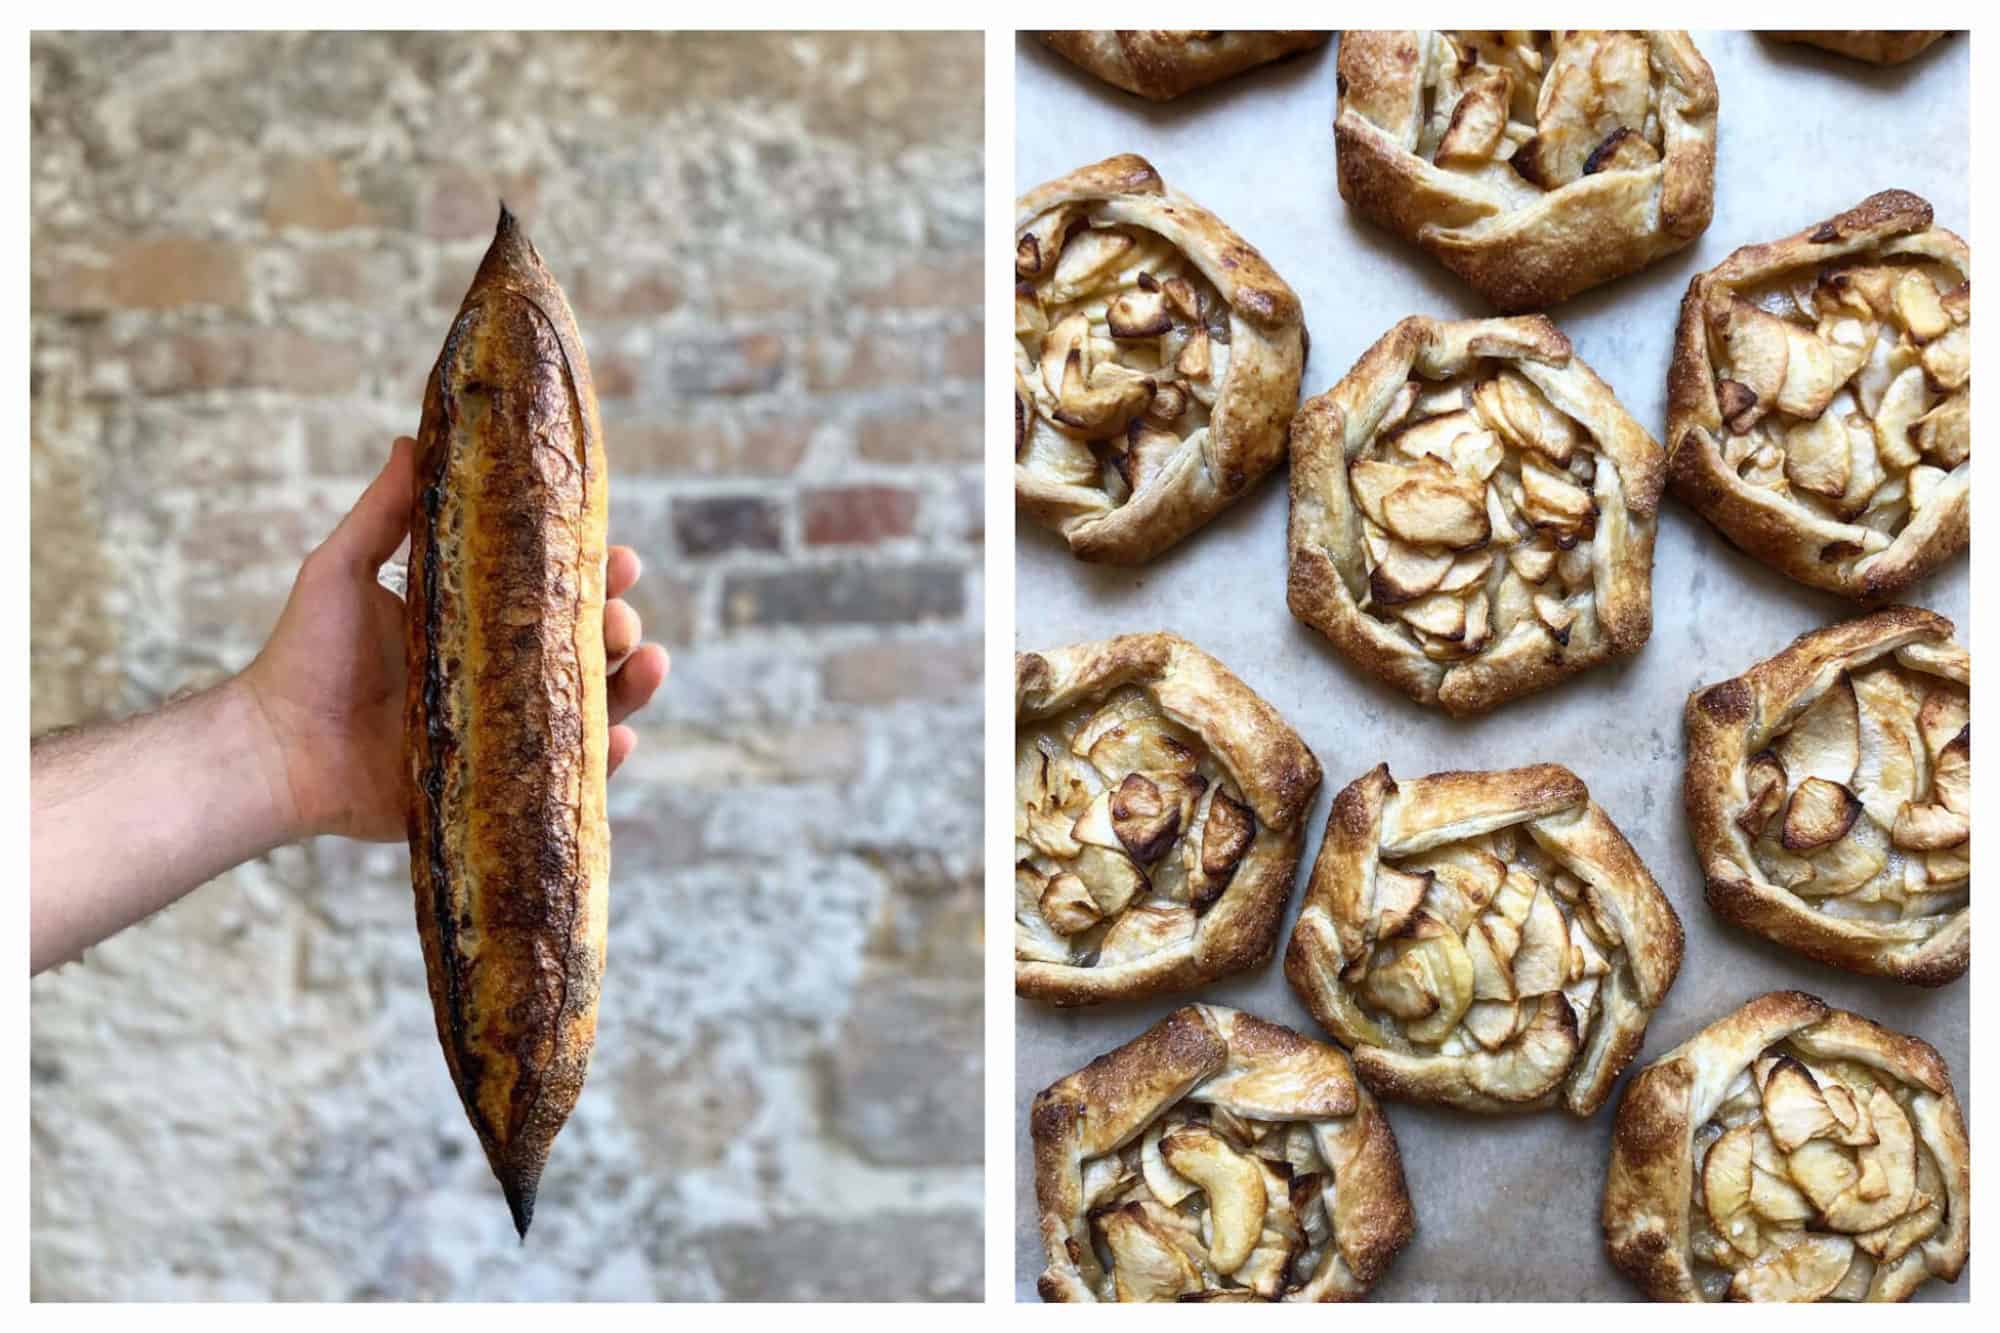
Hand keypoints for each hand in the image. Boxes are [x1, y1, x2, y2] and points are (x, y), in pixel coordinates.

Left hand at [240, 436, 669, 842]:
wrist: (274, 749)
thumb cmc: (303, 656)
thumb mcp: (342, 570)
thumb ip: (385, 512)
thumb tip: (413, 439)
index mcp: (475, 626)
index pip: (550, 593)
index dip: (593, 574)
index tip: (618, 555)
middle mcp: (498, 678)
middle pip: (584, 648)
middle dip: (621, 626)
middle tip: (624, 615)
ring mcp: (503, 733)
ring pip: (590, 707)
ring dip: (632, 685)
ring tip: (650, 661)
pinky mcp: (497, 785)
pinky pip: (566, 774)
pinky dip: (604, 758)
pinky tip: (622, 735)